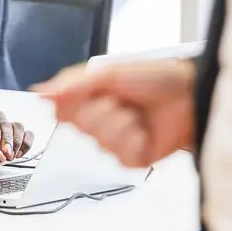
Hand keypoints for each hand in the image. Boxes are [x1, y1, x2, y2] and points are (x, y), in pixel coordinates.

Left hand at [0, 107, 32, 161]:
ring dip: (16, 142)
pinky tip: (19, 154)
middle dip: (7, 139)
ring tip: (11, 156)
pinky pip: (28, 134)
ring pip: (18, 126)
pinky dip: (26, 144)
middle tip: (6, 152)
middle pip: (6, 123)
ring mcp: (8, 124)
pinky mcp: (18, 133)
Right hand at [35, 59, 195, 167]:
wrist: (190, 96)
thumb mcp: (110, 72)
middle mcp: (102, 118)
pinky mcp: (131, 158)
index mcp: (94, 96)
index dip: (64, 104)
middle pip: (77, 125)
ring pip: (98, 140)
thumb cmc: (159, 77)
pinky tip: (144, 130)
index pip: (61, 107)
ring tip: (135, 114)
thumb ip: (73, 83)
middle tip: (117, 99)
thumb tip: (40, 90)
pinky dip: (133, 138)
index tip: (71, 96)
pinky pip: (118, 154)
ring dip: (119, 123)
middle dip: (98, 109)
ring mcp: (116, 140)